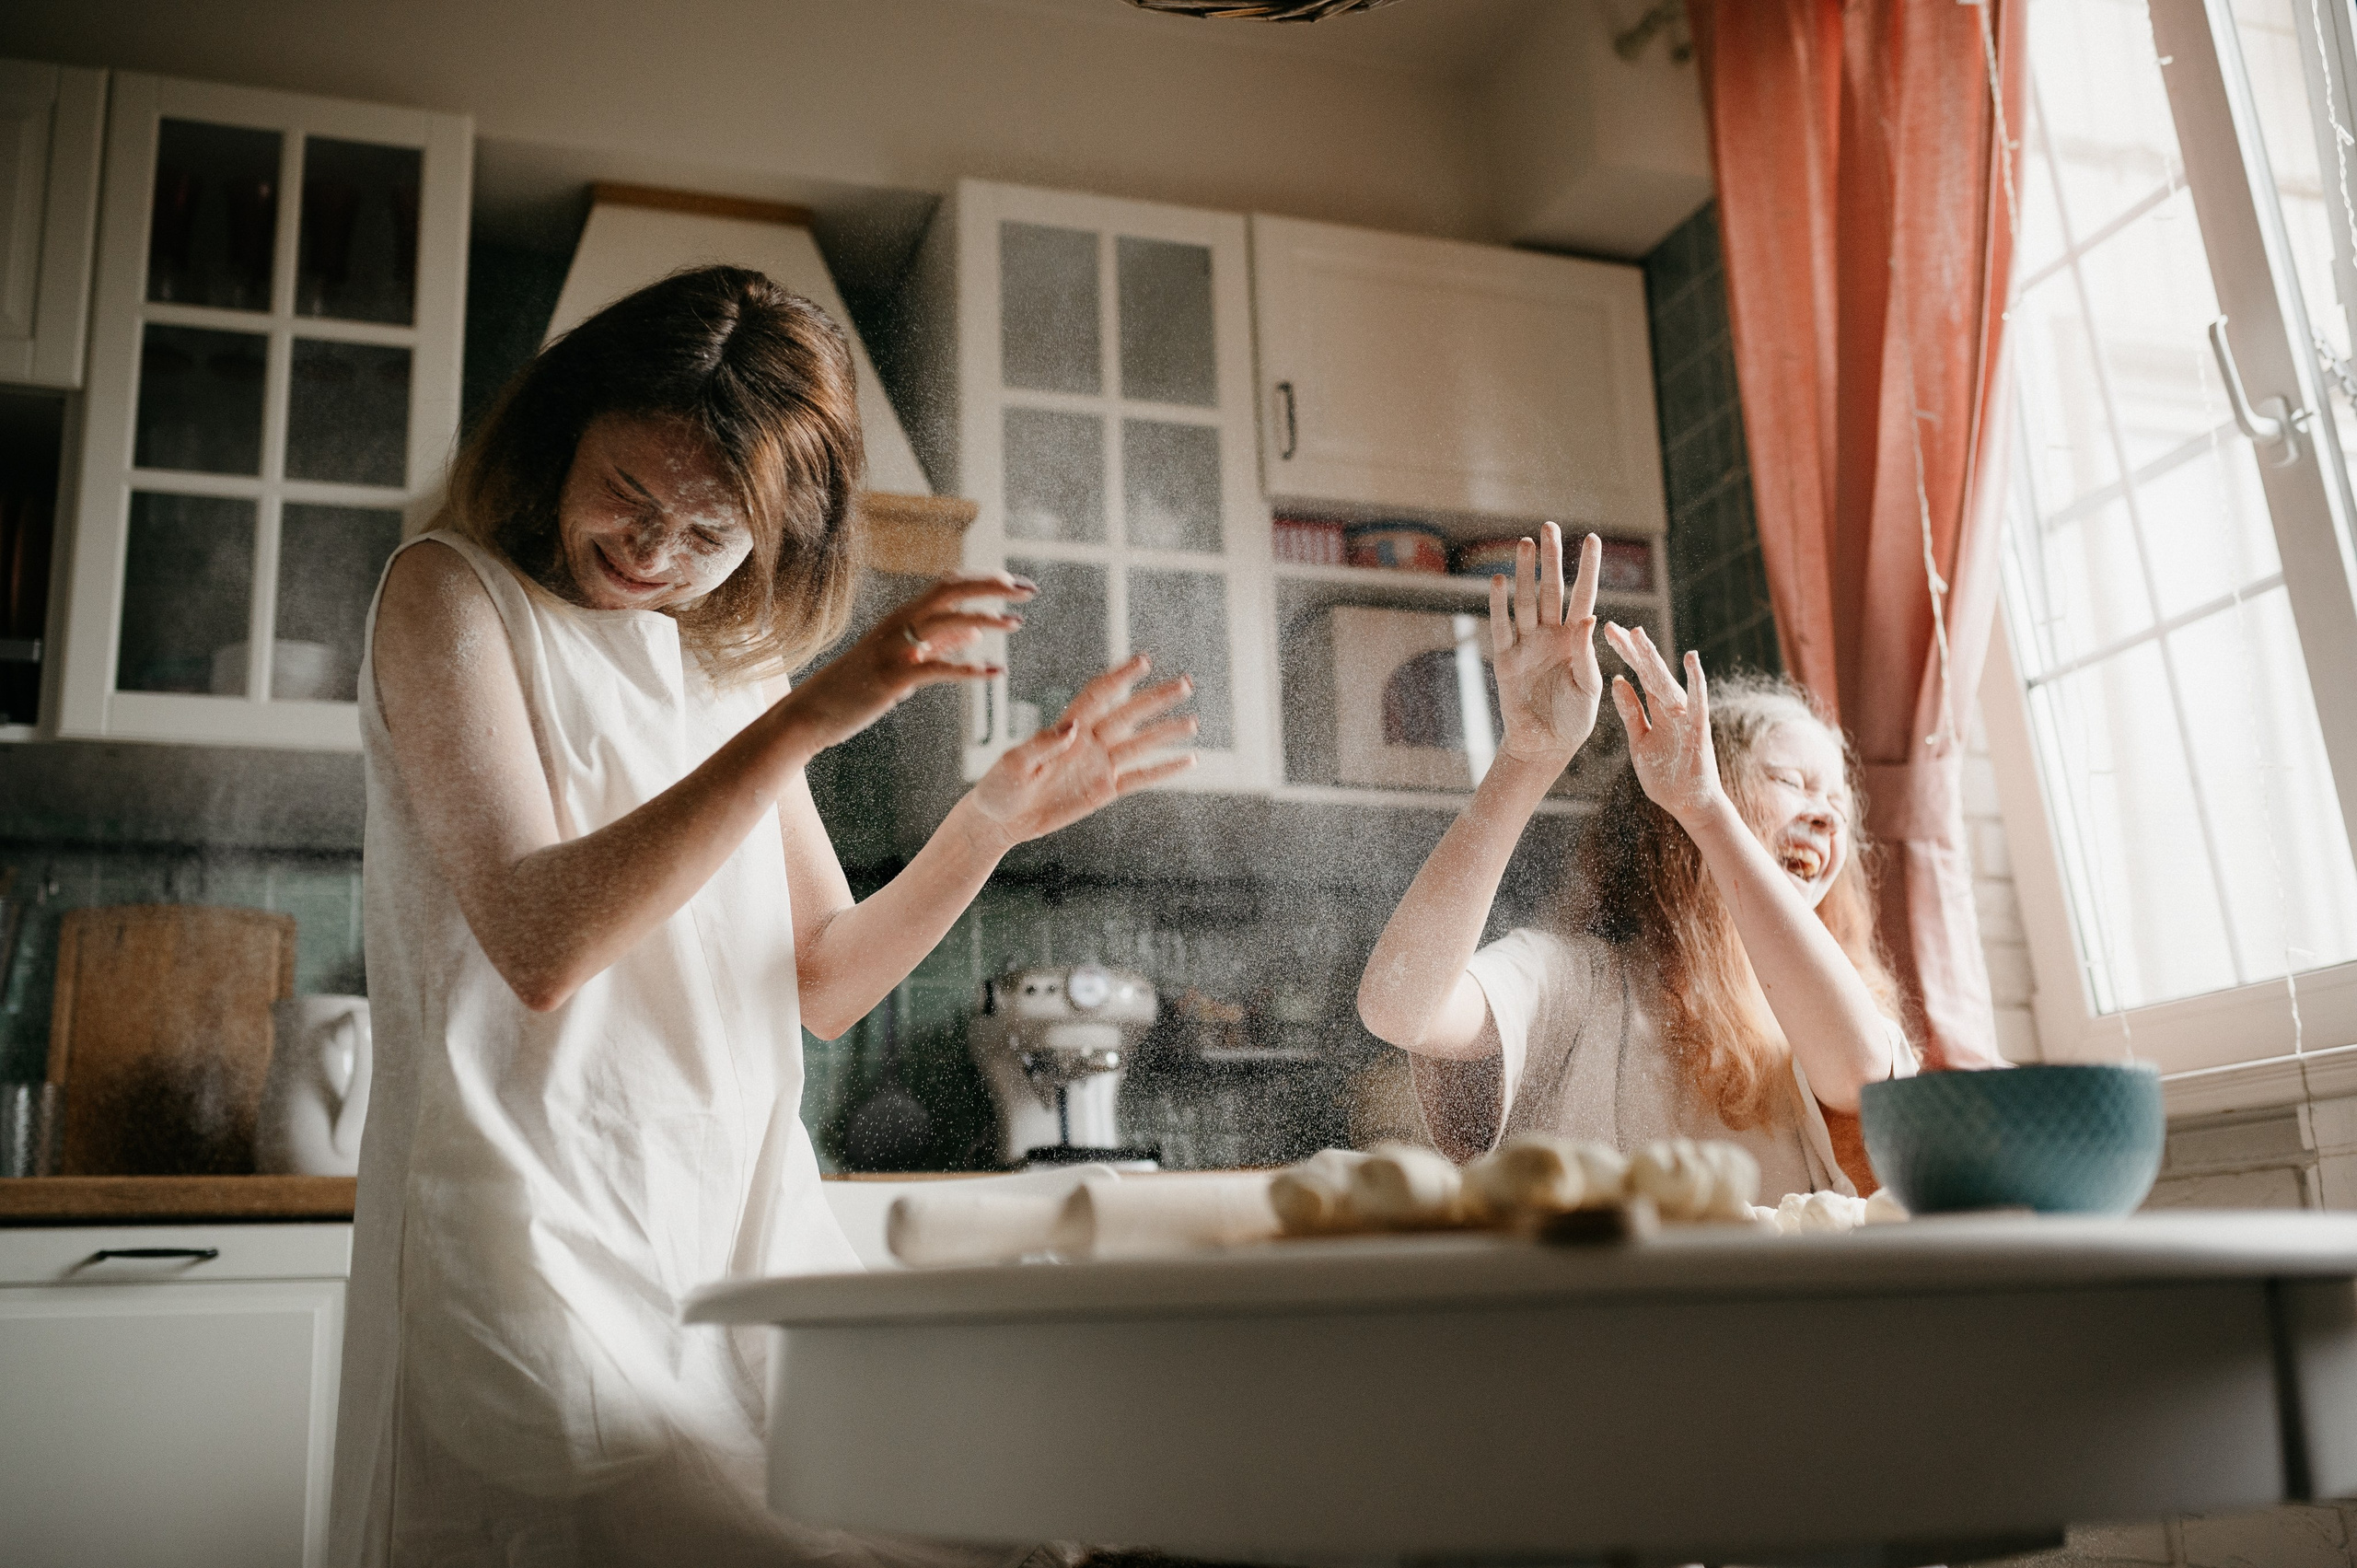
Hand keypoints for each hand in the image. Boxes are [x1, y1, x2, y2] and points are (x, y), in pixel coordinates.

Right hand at [776, 573, 1030, 755]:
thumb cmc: (856, 687)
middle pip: (951, 590)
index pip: (948, 585)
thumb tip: (975, 630)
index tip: (1015, 583)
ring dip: (986, 618)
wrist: (811, 713)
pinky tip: (997, 672)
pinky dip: (971, 668)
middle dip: (993, 585)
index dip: (983, 579)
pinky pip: (939, 668)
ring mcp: (894, 649)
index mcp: (901, 617)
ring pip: (946, 621)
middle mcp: (898, 625)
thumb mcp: (900, 658)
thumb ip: (938, 643)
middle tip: (1029, 589)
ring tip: (1017, 622)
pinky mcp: (894, 678)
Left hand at [967, 654, 1197, 845]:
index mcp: (1066, 728)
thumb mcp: (1015, 764)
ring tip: (1194, 721)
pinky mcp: (1104, 791)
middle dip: (1156, 699)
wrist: (1000, 820)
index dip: (1120, 678)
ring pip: (1140, 744)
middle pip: (1129, 715)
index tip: (1143, 661)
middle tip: (1185, 683)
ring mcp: (1099, 766)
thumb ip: (1044, 744)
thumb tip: (1074, 728)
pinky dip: (1164, 769)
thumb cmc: (1000, 787)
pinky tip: (1189, 760)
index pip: (1099, 696)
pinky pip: (1140, 778)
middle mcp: (1088, 742)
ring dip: (1166, 732)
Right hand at [1489, 524, 1603, 766]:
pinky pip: (1501, 627)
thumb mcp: (1589, 687)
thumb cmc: (1575, 718)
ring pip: (1526, 601)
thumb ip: (1586, 654)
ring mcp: (1527, 644)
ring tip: (1524, 543)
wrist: (1546, 744)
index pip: (1584, 595)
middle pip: (1552, 589)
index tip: (1593, 539)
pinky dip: (1498, 605)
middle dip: (1551, 558)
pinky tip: (1497, 580)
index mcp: (1577, 639)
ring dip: (1524, 573)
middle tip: (1549, 526)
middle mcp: (1552, 635)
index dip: (1588, 568)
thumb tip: (1589, 618)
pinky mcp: (1505, 660)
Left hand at [1606, 622, 1721, 823]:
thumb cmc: (1666, 775)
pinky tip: (1691, 659)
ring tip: (1638, 635)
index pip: (1638, 675)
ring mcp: (1685, 716)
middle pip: (1649, 672)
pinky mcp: (1697, 729)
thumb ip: (1631, 712)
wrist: (1689, 804)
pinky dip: (1695, 680)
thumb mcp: (1639, 741)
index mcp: (1657, 709)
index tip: (1608, 633)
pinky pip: (1697, 701)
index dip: (1624, 655)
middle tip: (1614, 627)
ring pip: (1666, 681)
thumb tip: (1616, 681)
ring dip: (1652, 658)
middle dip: (1632, 650)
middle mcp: (1671, 707)